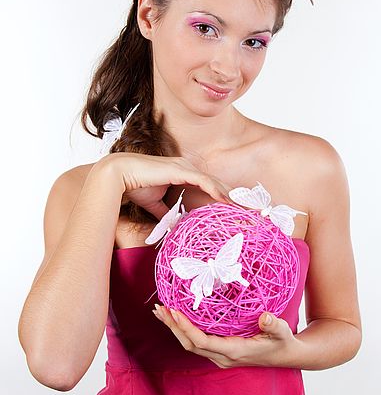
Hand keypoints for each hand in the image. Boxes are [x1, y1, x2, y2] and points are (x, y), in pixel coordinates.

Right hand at [97, 153, 231, 220]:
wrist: (118, 175)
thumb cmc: (134, 186)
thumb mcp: (154, 204)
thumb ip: (165, 213)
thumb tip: (173, 226)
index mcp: (182, 174)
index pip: (208, 186)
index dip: (222, 197)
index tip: (234, 210)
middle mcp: (186, 168)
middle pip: (215, 183)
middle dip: (232, 196)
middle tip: (248, 209)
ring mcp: (184, 167)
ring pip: (212, 181)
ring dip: (228, 194)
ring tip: (243, 206)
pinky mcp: (180, 170)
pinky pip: (202, 180)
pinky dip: (215, 189)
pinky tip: (225, 200)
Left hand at [152, 305, 297, 368]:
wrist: (286, 356)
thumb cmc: (283, 342)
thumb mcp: (283, 333)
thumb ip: (274, 325)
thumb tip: (265, 318)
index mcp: (234, 351)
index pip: (202, 342)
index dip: (186, 328)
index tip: (174, 312)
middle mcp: (223, 357)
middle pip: (190, 344)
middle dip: (173, 327)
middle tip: (159, 309)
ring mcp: (220, 356)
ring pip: (190, 344)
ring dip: (175, 328)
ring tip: (161, 312)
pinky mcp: (220, 352)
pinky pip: (197, 342)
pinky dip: (184, 330)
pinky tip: (178, 318)